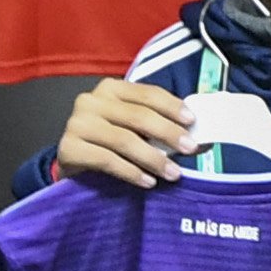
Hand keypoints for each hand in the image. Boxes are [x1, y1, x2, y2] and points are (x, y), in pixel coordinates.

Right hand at [54, 80, 189, 191]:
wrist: (74, 163)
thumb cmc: (110, 143)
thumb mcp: (136, 130)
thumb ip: (162, 129)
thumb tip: (202, 141)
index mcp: (111, 89)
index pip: (147, 94)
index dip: (172, 107)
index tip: (192, 122)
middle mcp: (91, 101)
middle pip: (138, 116)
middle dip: (168, 133)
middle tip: (190, 149)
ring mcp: (77, 123)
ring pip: (124, 140)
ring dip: (153, 158)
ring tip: (173, 174)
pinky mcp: (68, 148)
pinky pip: (106, 160)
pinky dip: (131, 172)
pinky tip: (147, 181)